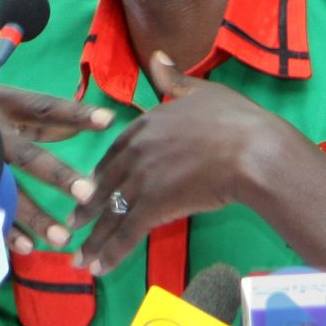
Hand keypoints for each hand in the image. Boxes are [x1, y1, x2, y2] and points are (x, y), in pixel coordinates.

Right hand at [0, 79, 113, 248]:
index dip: (77, 114)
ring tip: (61, 237)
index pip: (45, 106)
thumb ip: (29, 115)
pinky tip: (24, 246)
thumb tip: (71, 128)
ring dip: (36, 213)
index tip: (109, 121)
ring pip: (8, 186)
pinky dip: (3, 228)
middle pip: (29, 152)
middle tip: (88, 193)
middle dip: (60, 174)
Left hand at [67, 53, 305, 274]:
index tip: (93, 187)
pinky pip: (126, 233)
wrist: (253, 150)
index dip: (103, 173)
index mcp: (147, 124)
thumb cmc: (236, 120)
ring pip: (111, 214)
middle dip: (87, 209)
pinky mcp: (154, 206)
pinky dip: (111, 253)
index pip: (115, 152)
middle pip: (105, 185)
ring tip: (79, 260)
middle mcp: (137, 152)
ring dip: (93, 240)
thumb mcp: (203, 90)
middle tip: (72, 226)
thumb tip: (157, 57)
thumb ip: (174, 79)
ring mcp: (143, 180)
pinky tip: (99, 269)